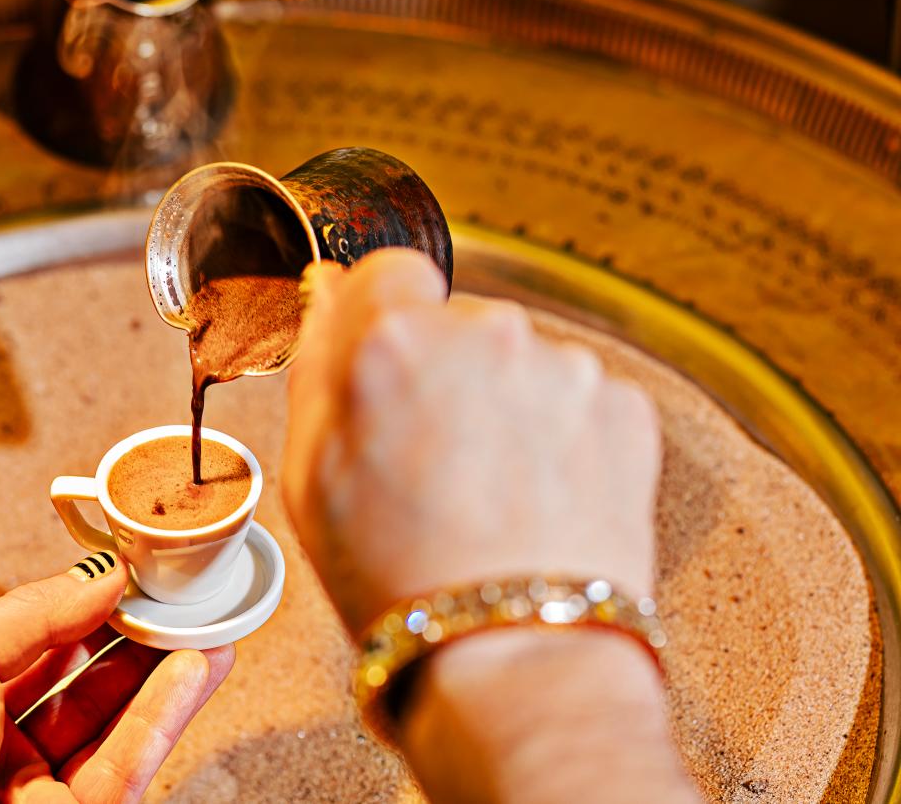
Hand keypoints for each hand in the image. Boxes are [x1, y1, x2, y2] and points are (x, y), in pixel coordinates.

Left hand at [0, 555, 233, 802]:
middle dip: (138, 643)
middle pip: (88, 689)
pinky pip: (129, 765)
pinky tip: (193, 670)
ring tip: (204, 628)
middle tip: (178, 602)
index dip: (88, 614)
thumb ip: (34, 614)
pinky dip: (165, 715)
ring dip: (166, 675)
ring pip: (118, 726)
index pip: (40, 651)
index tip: (130, 581)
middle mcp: (0, 755)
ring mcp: (39, 795)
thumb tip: (99, 577)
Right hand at [283, 248, 660, 633]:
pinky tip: (539, 498)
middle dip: (449, 374)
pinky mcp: (622, 407)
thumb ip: (318, 362)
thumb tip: (334, 294)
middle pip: (461, 323)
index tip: (395, 371)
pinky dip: (563, 438)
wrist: (515, 657)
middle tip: (440, 461)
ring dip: (509, 408)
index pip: (391, 273)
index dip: (388, 327)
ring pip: (523, 365)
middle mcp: (486, 335)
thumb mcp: (308, 473)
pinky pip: (578, 401)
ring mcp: (563, 368)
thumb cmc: (400, 580)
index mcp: (394, 341)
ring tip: (495, 493)